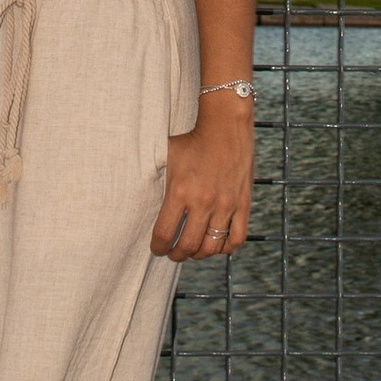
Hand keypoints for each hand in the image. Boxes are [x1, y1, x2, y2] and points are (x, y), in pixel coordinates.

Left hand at [151, 101, 253, 259]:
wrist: (225, 126)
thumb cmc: (192, 140)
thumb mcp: (166, 155)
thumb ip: (154, 178)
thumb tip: (137, 193)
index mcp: (180, 191)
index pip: (165, 234)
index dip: (158, 247)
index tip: (157, 248)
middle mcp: (203, 202)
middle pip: (188, 246)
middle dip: (177, 255)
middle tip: (173, 253)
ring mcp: (225, 204)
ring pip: (212, 247)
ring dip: (199, 254)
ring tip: (193, 250)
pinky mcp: (243, 203)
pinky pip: (236, 238)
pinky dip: (225, 247)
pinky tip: (216, 243)